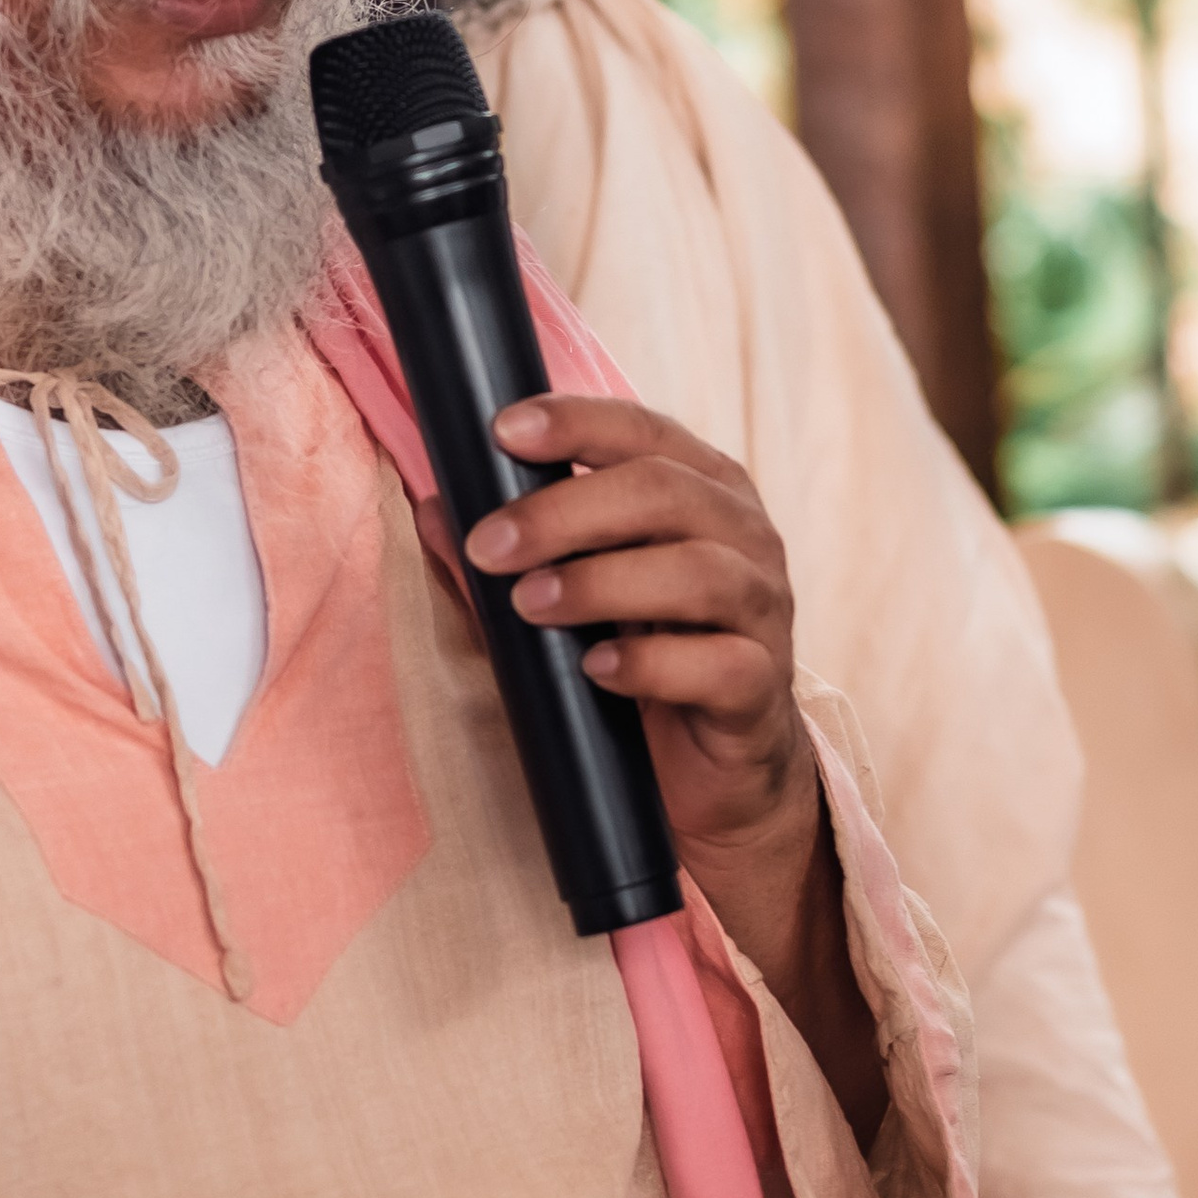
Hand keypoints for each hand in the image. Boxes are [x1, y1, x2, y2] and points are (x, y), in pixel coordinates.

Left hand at [461, 395, 882, 1133]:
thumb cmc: (642, 662)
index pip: (645, 433)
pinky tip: (596, 669)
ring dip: (602, 582)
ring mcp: (764, 611)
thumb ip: (510, 555)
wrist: (712, 775)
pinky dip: (651, 664)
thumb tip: (433, 506)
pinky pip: (719, 665)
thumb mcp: (570, 600)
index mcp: (702, 492)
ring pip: (699, 573)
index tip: (502, 431)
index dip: (577, 422)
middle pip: (666, 494)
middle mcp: (744, 538)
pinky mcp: (762, 687)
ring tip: (530, 606)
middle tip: (491, 545)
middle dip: (565, 513)